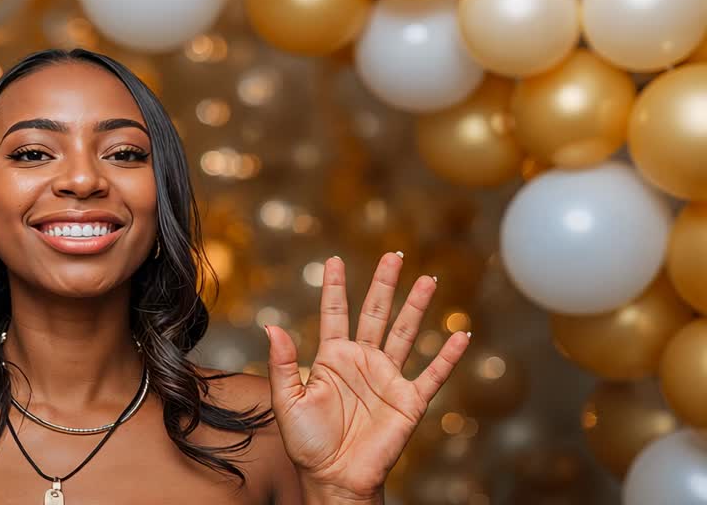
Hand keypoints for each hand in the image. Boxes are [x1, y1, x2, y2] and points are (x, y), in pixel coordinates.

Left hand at [263, 253, 469, 499]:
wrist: (334, 477)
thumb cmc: (307, 442)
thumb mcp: (287, 400)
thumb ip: (283, 363)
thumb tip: (271, 326)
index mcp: (332, 358)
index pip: (334, 313)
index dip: (335, 287)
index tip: (335, 259)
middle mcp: (362, 361)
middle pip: (376, 313)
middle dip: (384, 284)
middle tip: (393, 255)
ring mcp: (388, 379)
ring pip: (405, 334)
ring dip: (417, 307)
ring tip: (429, 279)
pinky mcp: (409, 401)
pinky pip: (432, 374)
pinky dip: (447, 356)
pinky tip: (461, 335)